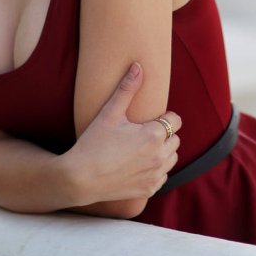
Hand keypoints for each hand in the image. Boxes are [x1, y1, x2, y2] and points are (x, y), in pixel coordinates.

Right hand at [64, 62, 181, 204]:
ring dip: (162, 152)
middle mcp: (160, 156)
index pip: (175, 120)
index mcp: (154, 135)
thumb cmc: (93, 143)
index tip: (147, 120)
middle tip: (141, 134)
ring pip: (172, 158)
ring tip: (140, 148)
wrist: (80, 178)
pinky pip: (163, 176)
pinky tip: (138, 165)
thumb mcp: (110, 113)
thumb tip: (138, 66)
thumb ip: (127, 88)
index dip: (163, 117)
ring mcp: (156, 175)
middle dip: (163, 134)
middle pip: (175, 139)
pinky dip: (155, 170)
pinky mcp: (149, 189)